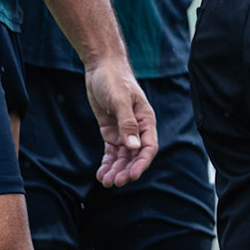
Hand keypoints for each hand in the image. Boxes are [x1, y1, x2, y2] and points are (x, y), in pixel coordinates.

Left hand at [85, 59, 158, 186]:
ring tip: (105, 181)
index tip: (131, 176)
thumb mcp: (120, 100)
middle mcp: (137, 128)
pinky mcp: (110, 131)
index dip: (141, 163)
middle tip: (114, 182)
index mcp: (146, 120)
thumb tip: (134, 147)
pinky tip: (101, 174)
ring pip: (123, 157)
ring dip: (116, 170)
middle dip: (126, 170)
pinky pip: (111, 152)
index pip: (148, 147)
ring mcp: (123, 131)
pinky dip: (107, 163)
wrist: (102, 67)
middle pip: (135, 156)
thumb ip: (127, 123)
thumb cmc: (114, 79)